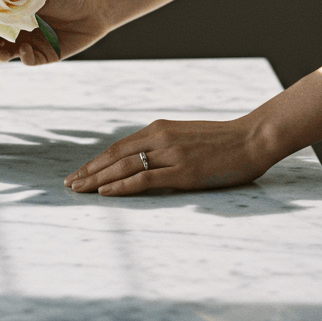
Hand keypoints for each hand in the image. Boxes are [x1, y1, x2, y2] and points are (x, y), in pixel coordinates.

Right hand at [0, 0, 111, 64]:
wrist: (96, 9)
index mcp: (17, 11)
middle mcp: (20, 28)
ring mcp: (31, 42)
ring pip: (7, 52)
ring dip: (1, 52)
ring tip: (2, 50)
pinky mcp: (44, 55)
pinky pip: (28, 60)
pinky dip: (24, 57)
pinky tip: (25, 49)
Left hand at [63, 115, 272, 194]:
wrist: (252, 138)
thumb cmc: (224, 141)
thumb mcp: (187, 138)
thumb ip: (165, 147)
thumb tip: (145, 164)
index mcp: (160, 128)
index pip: (119, 146)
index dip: (96, 160)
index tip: (80, 172)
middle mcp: (160, 137)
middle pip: (114, 156)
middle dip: (89, 170)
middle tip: (69, 184)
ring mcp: (170, 154)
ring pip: (123, 166)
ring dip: (97, 179)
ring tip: (78, 190)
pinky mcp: (182, 172)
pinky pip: (144, 179)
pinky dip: (121, 186)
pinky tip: (104, 193)